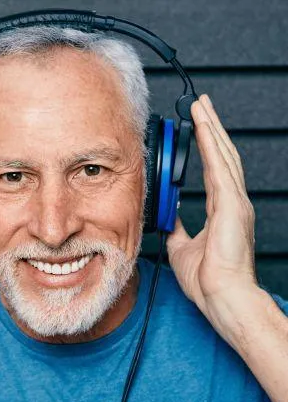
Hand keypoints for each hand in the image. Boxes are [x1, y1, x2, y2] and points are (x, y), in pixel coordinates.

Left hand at [167, 94, 257, 317]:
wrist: (220, 295)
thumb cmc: (207, 277)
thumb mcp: (181, 246)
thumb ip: (176, 227)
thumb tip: (167, 216)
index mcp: (221, 209)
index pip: (214, 170)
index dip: (207, 147)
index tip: (198, 128)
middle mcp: (231, 201)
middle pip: (221, 156)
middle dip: (211, 128)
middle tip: (202, 106)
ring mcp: (234, 201)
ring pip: (222, 155)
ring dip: (211, 129)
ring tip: (202, 107)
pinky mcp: (232, 205)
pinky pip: (220, 168)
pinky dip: (212, 145)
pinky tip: (205, 127)